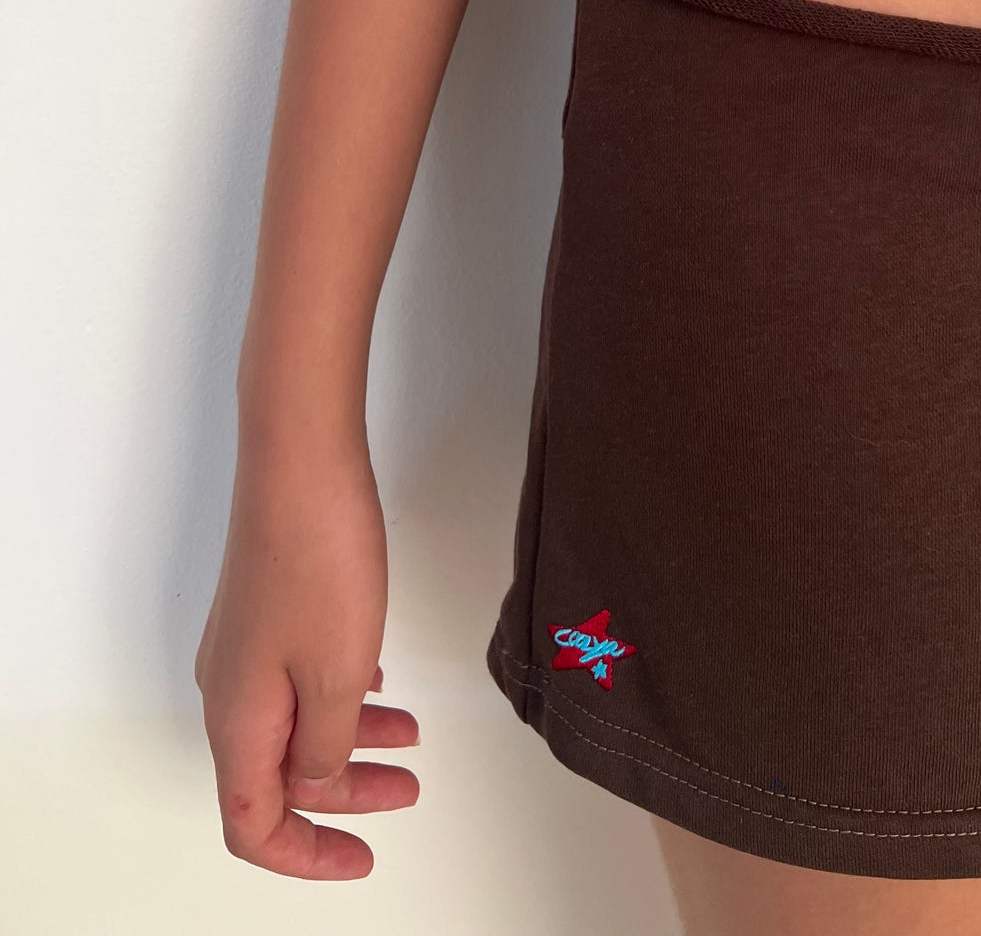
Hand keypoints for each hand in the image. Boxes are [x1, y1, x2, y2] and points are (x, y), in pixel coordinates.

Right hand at [193, 446, 418, 879]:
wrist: (299, 462)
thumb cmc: (316, 557)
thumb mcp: (335, 675)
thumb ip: (327, 746)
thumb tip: (317, 780)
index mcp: (238, 719)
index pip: (253, 823)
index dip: (305, 854)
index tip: (361, 856)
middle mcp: (230, 689)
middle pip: (279, 775)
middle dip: (345, 795)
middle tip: (407, 792)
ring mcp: (246, 646)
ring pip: (295, 722)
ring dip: (352, 740)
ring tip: (411, 735)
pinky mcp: (267, 609)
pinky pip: (299, 678)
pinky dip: (342, 695)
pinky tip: (378, 681)